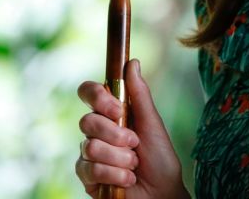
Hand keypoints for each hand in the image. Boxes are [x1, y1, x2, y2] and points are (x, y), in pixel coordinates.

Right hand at [75, 59, 188, 198]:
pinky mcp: (87, 177)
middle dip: (116, 134)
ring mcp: (89, 154)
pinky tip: (127, 179)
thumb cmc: (160, 158)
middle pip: (87, 121)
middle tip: (134, 143)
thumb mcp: (152, 123)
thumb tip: (132, 62)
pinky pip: (89, 170)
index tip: (116, 109)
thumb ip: (140, 94)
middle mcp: (97, 131)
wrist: (161, 193)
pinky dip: (114, 175)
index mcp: (111, 113)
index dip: (97, 97)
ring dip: (119, 158)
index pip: (88, 93)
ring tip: (134, 165)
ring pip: (89, 147)